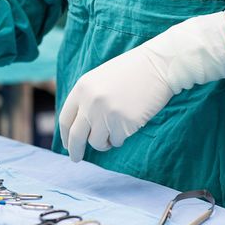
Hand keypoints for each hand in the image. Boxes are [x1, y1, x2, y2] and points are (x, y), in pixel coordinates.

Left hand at [59, 11, 224, 161]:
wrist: (159, 65)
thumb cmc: (132, 71)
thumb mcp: (100, 79)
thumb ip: (87, 99)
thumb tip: (79, 126)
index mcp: (82, 89)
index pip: (65, 119)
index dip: (65, 136)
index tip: (67, 145)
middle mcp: (90, 103)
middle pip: (77, 137)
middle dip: (75, 151)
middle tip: (77, 158)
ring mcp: (106, 114)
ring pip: (98, 143)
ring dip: (106, 141)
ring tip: (117, 128)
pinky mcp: (124, 123)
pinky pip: (118, 141)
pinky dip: (122, 137)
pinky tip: (130, 122)